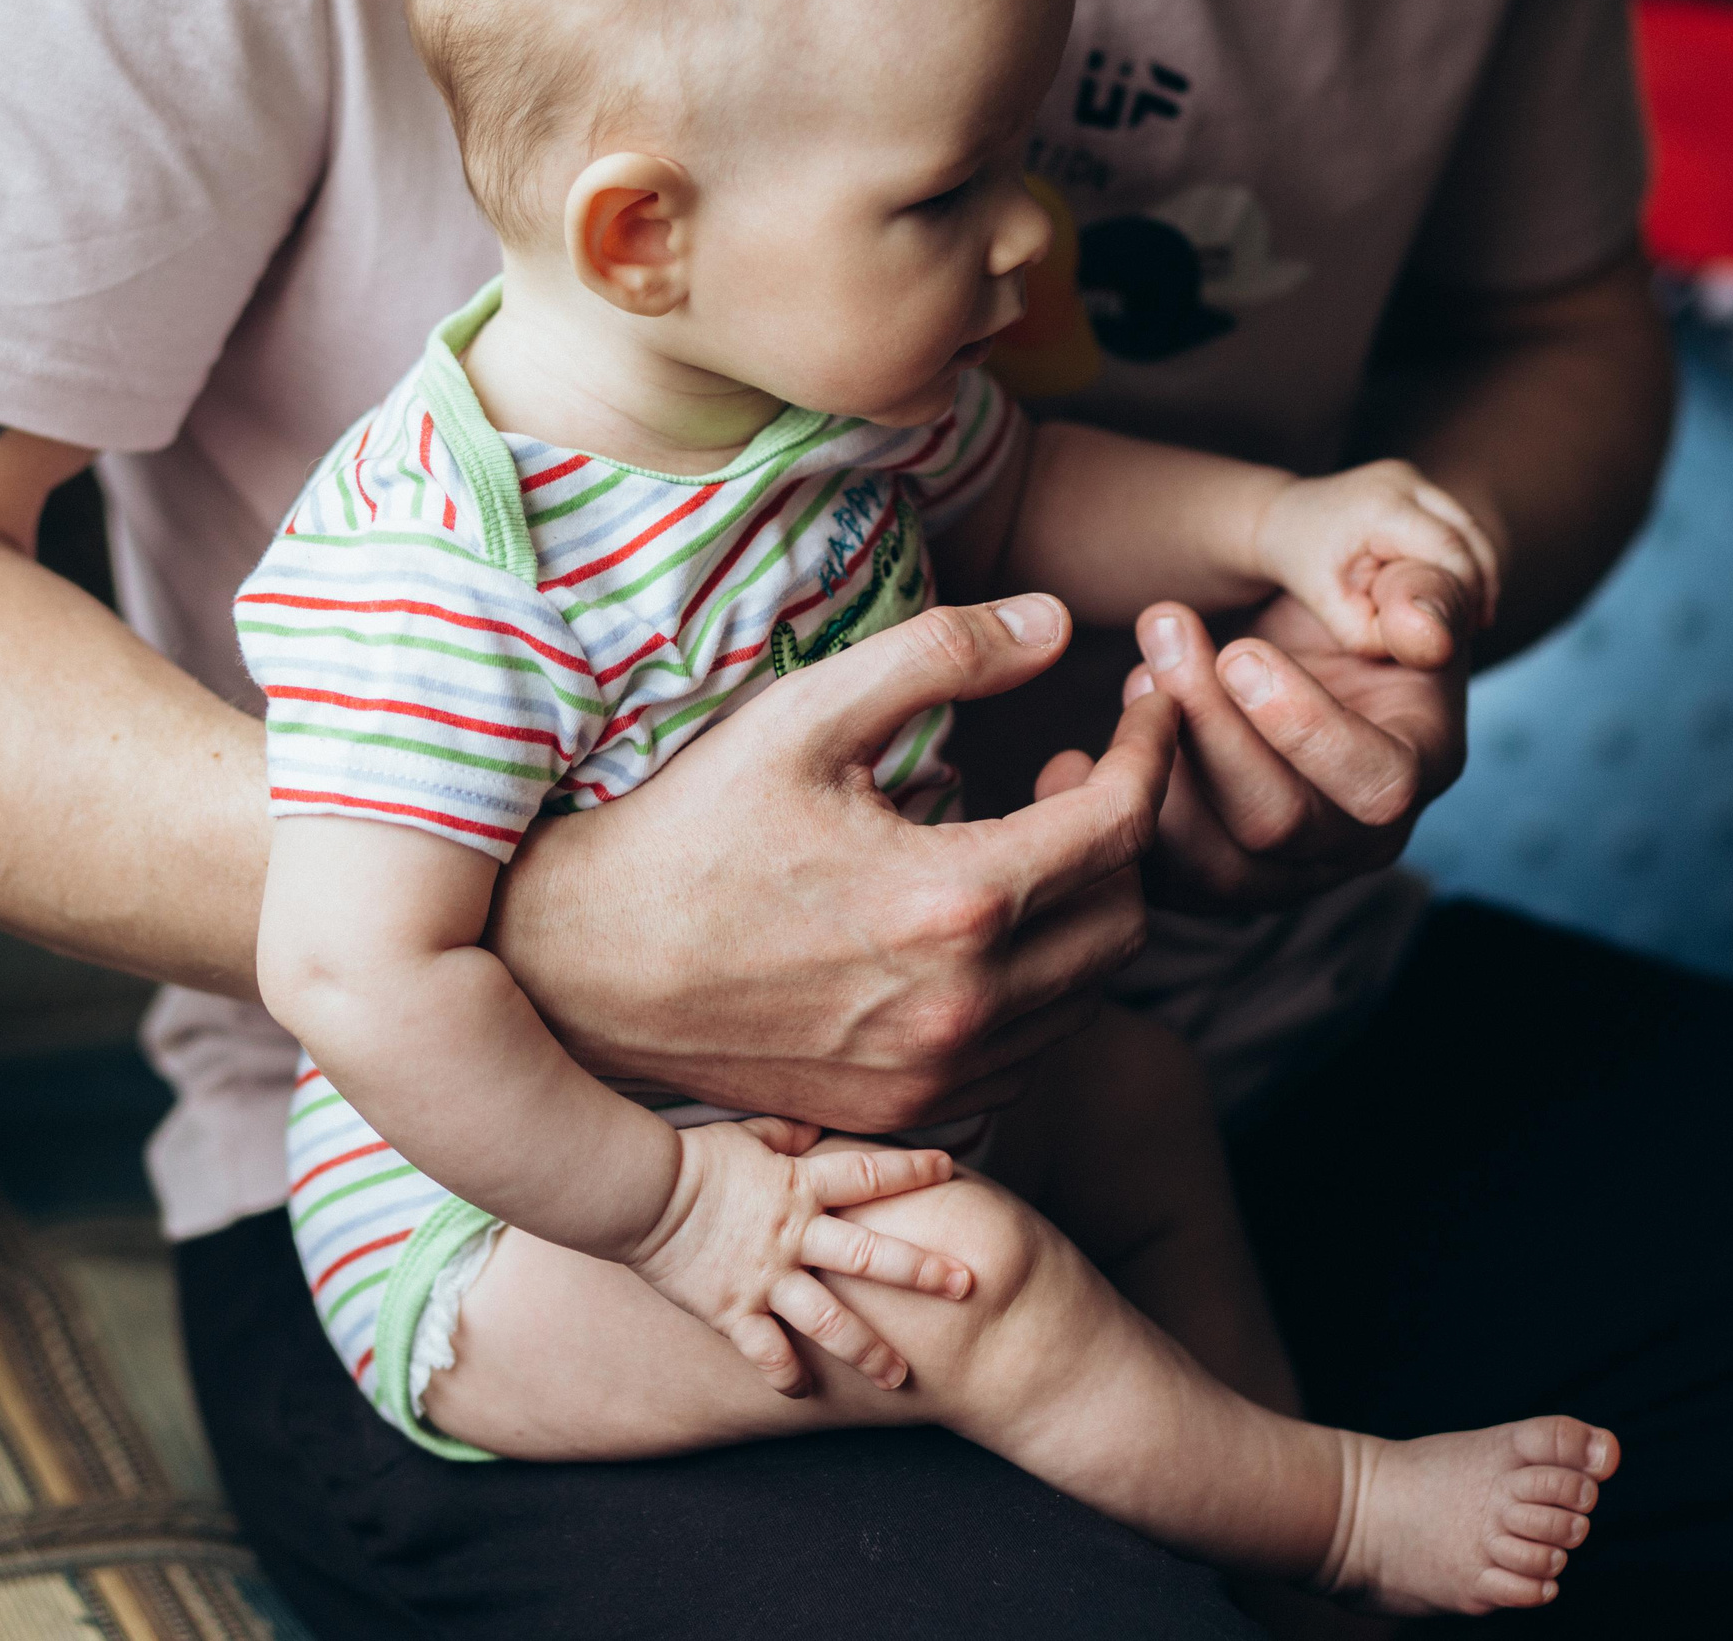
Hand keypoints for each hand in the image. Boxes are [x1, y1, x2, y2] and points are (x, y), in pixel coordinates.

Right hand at [490, 595, 1179, 1135]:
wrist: (580, 972)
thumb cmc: (687, 830)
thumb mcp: (803, 714)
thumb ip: (941, 655)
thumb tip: (1056, 621)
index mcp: (954, 902)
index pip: (1122, 824)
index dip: (1152, 752)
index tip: (1145, 710)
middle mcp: (963, 1007)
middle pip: (1127, 915)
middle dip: (1124, 833)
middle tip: (1070, 776)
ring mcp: (937, 1074)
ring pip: (1090, 993)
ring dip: (1088, 913)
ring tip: (1029, 846)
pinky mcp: (907, 1111)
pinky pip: (1032, 1054)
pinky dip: (1043, 989)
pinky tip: (987, 934)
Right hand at [626, 1118, 972, 1395]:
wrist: (639, 1192)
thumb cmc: (691, 1159)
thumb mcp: (746, 1135)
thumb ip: (787, 1134)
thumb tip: (816, 1128)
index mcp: (800, 1186)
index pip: (869, 1174)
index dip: (912, 1170)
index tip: (952, 1168)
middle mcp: (794, 1235)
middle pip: (871, 1255)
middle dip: (922, 1271)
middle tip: (966, 1285)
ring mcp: (766, 1277)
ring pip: (830, 1319)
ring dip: (868, 1350)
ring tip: (900, 1377)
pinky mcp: (734, 1310)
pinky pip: (766, 1352)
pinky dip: (785, 1375)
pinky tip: (803, 1393)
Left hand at [1119, 593, 1466, 912]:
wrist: (1298, 626)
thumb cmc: (1352, 586)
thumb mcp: (1393, 556)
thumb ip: (1421, 584)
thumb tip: (1424, 634)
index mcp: (1421, 765)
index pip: (1380, 784)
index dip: (1306, 726)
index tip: (1240, 652)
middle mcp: (1357, 838)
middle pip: (1278, 824)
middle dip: (1210, 729)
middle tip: (1164, 633)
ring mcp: (1285, 870)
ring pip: (1212, 863)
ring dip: (1158, 768)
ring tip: (1138, 674)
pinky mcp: (1213, 876)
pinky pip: (1162, 877)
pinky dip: (1119, 810)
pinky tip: (1093, 741)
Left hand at [1253, 459, 1499, 670]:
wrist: (1282, 521)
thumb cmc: (1302, 566)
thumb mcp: (1327, 607)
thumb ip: (1369, 632)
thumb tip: (1426, 642)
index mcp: (1380, 507)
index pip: (1450, 548)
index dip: (1469, 591)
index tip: (1470, 629)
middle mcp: (1401, 479)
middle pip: (1470, 532)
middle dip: (1482, 581)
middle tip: (1478, 624)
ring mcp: (1409, 475)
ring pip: (1469, 524)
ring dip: (1478, 569)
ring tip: (1473, 612)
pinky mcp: (1414, 482)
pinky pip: (1456, 521)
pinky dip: (1464, 556)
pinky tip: (1459, 591)